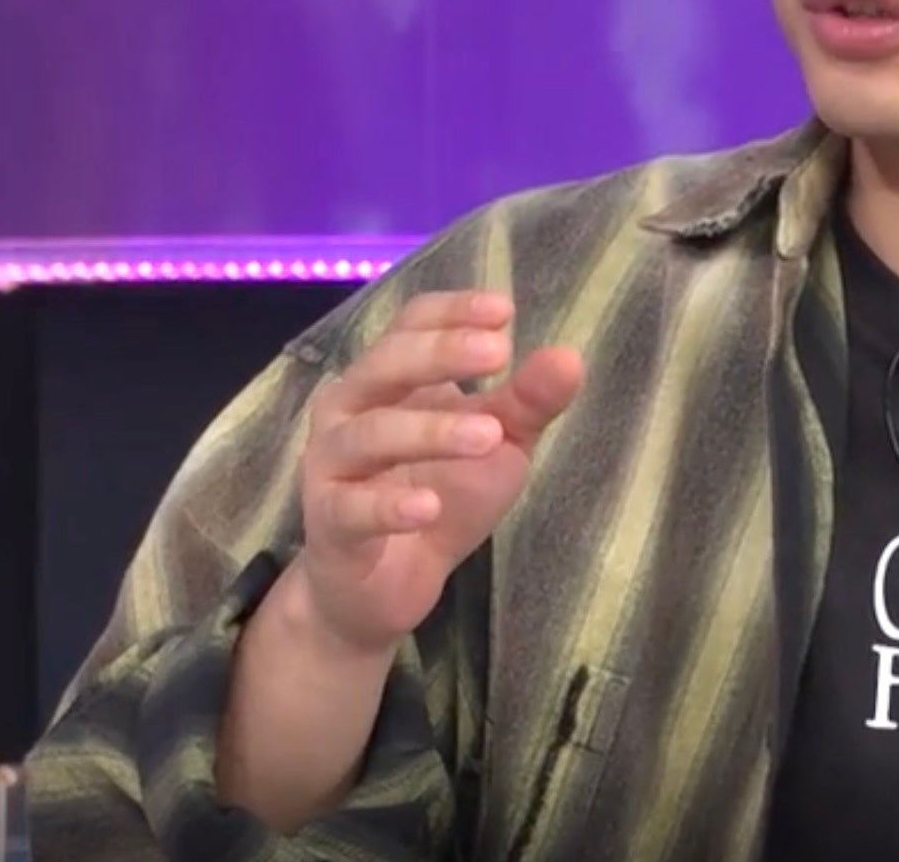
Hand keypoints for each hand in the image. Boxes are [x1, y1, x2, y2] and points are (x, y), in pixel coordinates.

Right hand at [290, 291, 584, 656]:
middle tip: (497, 354)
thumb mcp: (496, 445)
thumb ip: (527, 402)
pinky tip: (429, 506)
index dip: (450, 312)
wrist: (384, 587)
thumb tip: (568, 357)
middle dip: (440, 354)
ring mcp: (333, 467)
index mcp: (388, 380)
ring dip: (430, 431)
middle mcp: (349, 410)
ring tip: (489, 436)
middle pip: (384, 365)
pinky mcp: (331, 524)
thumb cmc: (439, 496)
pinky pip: (352, 509)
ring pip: (370, 434)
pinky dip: (389, 506)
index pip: (409, 325)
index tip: (503, 311)